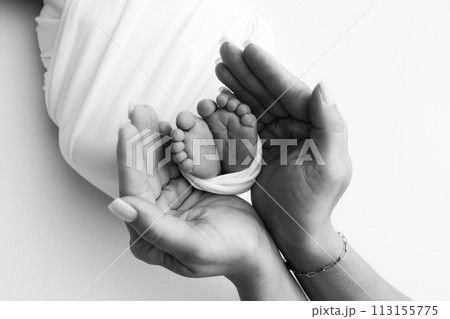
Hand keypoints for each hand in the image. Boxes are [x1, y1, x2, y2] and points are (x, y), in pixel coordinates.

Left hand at [109, 105, 303, 299]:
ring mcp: (170, 202)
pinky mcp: (185, 189)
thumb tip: (119, 206)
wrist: (256, 249)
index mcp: (148, 237)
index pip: (134, 192)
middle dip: (141, 141)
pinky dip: (174, 144)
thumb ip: (155, 228)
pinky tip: (172, 127)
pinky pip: (177, 162)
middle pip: (144, 173)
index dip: (129, 159)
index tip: (127, 129)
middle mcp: (154, 218)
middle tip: (139, 110)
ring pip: (159, 164)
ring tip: (152, 114)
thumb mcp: (193, 245)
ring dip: (156, 139)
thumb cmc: (229, 253)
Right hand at [216, 42, 351, 268]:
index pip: (291, 91)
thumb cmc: (315, 204)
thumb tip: (323, 85)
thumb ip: (330, 125)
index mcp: (316, 125)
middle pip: (270, 92)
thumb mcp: (330, 166)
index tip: (249, 50)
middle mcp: (298, 126)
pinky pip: (246, 122)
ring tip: (219, 67)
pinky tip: (220, 96)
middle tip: (226, 51)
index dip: (269, 70)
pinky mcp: (262, 147)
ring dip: (238, 84)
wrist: (296, 231)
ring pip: (255, 103)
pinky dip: (232, 108)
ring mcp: (278, 135)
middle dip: (248, 71)